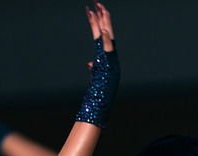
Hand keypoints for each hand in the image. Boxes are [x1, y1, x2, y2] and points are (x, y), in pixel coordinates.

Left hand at [75, 3, 119, 128]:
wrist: (101, 103)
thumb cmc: (98, 91)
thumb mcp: (95, 75)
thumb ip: (93, 66)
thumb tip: (88, 63)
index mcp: (105, 56)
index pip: (101, 34)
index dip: (97, 21)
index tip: (91, 9)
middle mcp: (109, 55)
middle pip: (105, 31)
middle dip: (101, 16)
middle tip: (95, 2)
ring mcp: (109, 60)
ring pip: (107, 37)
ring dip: (104, 23)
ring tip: (99, 9)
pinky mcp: (108, 66)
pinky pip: (107, 51)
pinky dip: (106, 41)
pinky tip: (103, 31)